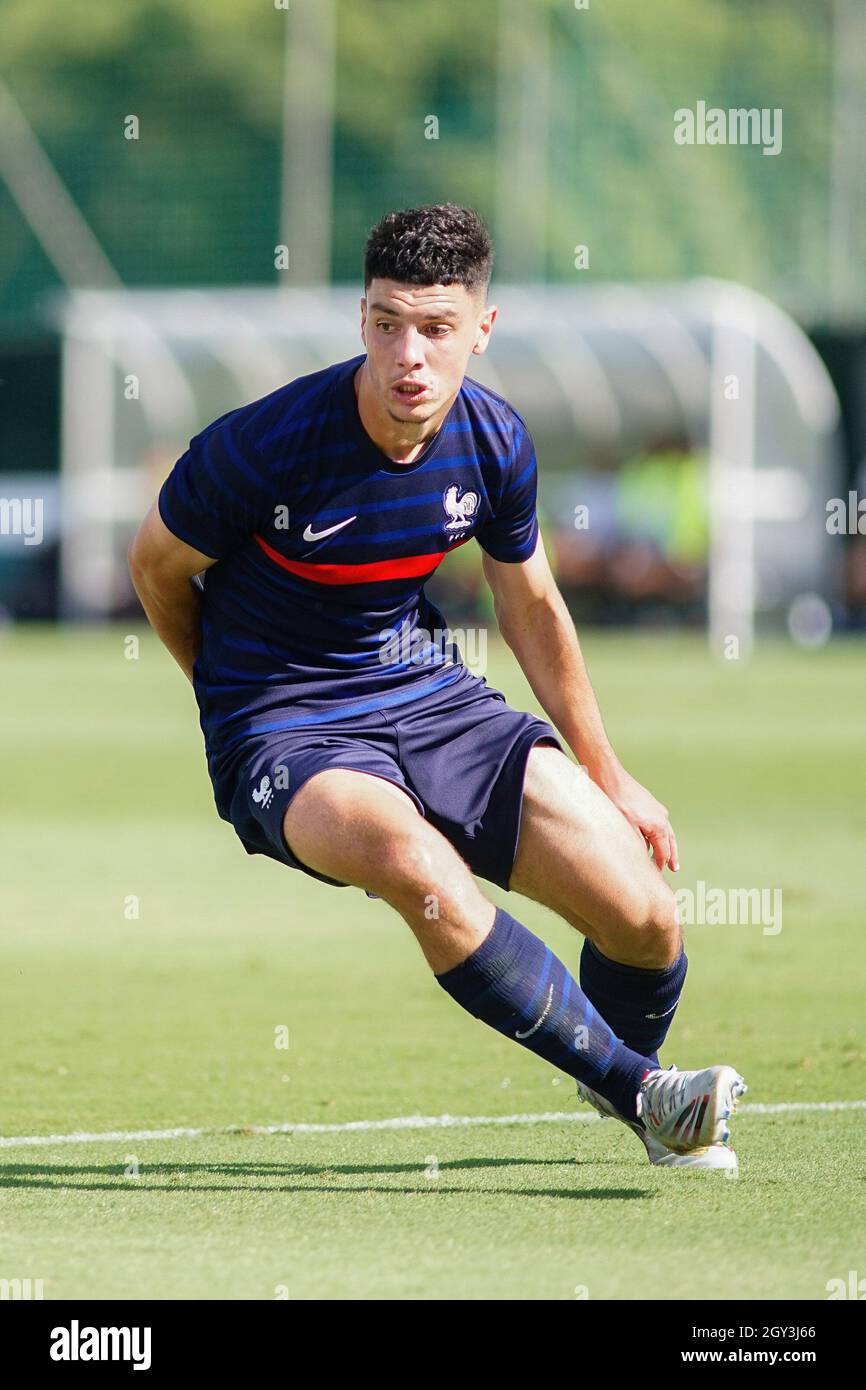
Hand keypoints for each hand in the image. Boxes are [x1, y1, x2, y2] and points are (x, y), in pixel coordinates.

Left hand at [585, 751, 678, 871]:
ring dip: (665, 845)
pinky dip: (656, 834)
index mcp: (659, 825)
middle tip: (674, 869)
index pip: (663, 852)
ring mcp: (656, 809)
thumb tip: (642, 858)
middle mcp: (662, 817)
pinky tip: (648, 840)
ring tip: (665, 857)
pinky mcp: (648, 803)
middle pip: (670, 842)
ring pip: (664, 832)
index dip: (661, 865)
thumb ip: (637, 844)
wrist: (609, 775)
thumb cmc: (615, 800)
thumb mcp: (625, 827)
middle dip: (670, 856)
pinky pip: (656, 824)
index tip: (657, 876)